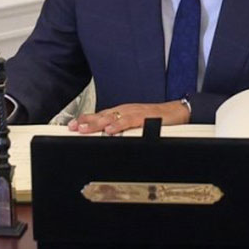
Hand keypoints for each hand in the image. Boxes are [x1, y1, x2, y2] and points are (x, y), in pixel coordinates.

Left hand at [69, 101, 190, 134]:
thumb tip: (107, 138)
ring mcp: (135, 113)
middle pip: (103, 115)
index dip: (86, 120)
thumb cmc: (157, 119)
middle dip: (87, 121)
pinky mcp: (146, 117)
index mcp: (123, 113)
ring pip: (113, 117)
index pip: (100, 115)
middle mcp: (126, 110)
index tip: (72, 126)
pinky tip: (110, 130)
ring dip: (97, 123)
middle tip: (73, 127)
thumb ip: (123, 130)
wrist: (177, 112)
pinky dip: (119, 125)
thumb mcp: (136, 125)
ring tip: (85, 129)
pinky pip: (130, 121)